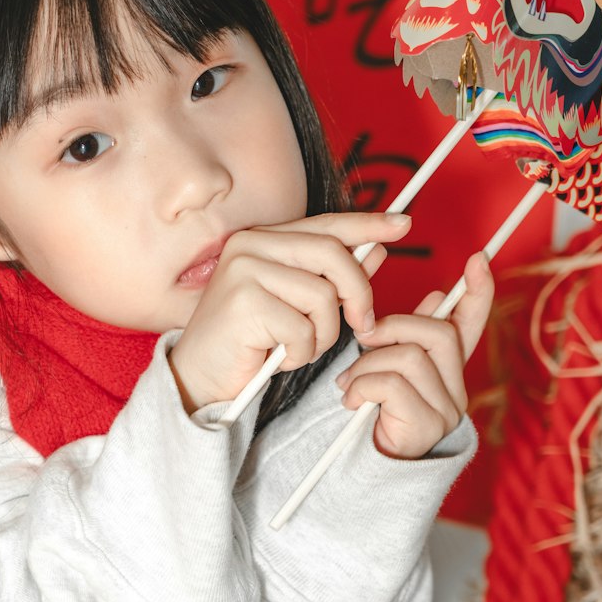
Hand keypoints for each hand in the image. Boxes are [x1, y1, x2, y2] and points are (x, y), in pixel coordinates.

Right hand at [167, 212, 412, 412]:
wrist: (199, 378)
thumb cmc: (247, 343)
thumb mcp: (297, 306)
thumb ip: (331, 278)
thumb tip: (376, 250)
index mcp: (262, 239)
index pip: (325, 225)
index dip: (367, 224)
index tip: (402, 223)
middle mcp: (250, 245)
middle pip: (333, 255)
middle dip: (358, 294)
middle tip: (363, 326)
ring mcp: (244, 270)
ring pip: (323, 297)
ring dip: (322, 335)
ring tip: (295, 347)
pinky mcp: (244, 303)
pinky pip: (303, 328)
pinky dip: (300, 353)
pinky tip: (277, 357)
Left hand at [335, 251, 494, 458]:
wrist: (360, 470)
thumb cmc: (369, 416)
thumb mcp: (384, 367)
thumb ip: (405, 336)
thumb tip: (435, 298)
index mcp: (444, 370)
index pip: (469, 324)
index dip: (477, 292)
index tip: (478, 260)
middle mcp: (454, 388)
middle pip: (438, 333)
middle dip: (393, 326)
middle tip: (362, 339)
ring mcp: (446, 409)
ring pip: (411, 357)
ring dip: (369, 363)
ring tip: (349, 383)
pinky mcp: (428, 425)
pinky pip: (393, 384)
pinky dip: (363, 385)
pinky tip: (351, 401)